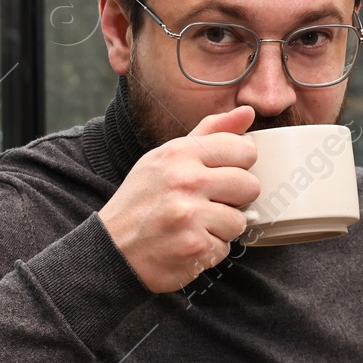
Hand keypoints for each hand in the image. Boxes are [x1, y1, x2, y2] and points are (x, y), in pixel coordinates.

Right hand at [98, 105, 261, 292]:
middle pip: (250, 186)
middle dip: (235, 199)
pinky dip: (209, 250)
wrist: (112, 249)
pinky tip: (186, 242)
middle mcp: (185, 180)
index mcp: (179, 153)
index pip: (244, 149)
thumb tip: (247, 112)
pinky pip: (225, 247)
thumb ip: (209, 133)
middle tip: (207, 204)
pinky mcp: (194, 246)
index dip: (239, 166)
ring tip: (193, 225)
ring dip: (222, 228)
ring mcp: (190, 215)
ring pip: (240, 221)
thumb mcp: (166, 158)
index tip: (221, 175)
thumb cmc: (142, 201)